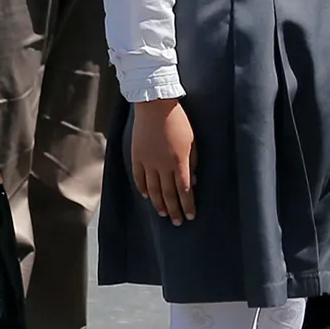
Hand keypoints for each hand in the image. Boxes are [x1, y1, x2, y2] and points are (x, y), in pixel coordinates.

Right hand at [131, 96, 196, 222]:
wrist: (155, 106)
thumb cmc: (178, 121)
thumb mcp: (193, 140)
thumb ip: (193, 162)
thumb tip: (193, 182)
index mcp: (179, 161)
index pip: (184, 190)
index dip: (187, 205)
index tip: (190, 216)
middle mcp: (163, 165)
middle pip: (168, 194)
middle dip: (174, 210)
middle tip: (177, 222)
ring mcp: (148, 162)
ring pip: (153, 190)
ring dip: (159, 204)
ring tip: (163, 214)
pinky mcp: (137, 157)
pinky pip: (139, 178)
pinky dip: (143, 189)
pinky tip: (147, 197)